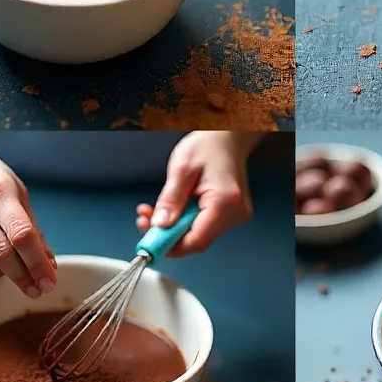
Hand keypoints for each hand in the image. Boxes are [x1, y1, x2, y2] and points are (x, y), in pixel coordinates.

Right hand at [0, 147, 55, 297]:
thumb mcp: (19, 194)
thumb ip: (33, 228)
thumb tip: (48, 263)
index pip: (21, 234)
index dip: (37, 262)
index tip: (50, 281)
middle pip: (2, 254)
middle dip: (23, 276)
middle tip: (39, 289)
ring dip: (7, 275)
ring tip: (21, 273)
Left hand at [136, 133, 254, 255]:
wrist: (228, 136)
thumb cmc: (209, 145)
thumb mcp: (181, 168)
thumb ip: (170, 199)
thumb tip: (159, 226)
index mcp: (225, 201)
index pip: (197, 240)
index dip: (170, 246)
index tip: (149, 242)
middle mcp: (235, 213)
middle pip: (197, 240)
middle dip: (168, 235)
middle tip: (145, 221)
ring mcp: (236, 215)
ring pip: (199, 235)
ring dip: (174, 228)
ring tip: (155, 211)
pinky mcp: (231, 214)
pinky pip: (204, 226)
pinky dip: (184, 222)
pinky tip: (173, 210)